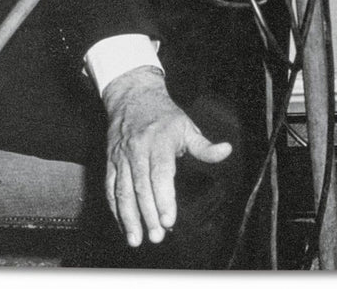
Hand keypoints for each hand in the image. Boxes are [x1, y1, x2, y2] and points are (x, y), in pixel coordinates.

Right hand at [101, 66, 231, 247]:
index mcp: (158, 141)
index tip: (168, 219)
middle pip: (140, 186)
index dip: (163, 198)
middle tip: (157, 236)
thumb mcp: (187, 126)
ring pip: (122, 191)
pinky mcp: (110, 163)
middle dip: (148, 214)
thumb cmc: (164, 115)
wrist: (132, 98)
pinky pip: (110, 189)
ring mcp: (121, 157)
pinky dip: (115, 209)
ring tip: (137, 239)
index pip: (160, 173)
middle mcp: (137, 150)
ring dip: (129, 217)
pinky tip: (124, 225)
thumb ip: (205, 146)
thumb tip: (226, 151)